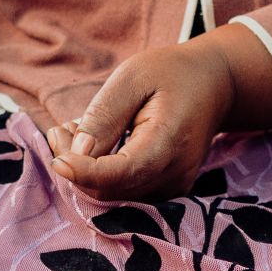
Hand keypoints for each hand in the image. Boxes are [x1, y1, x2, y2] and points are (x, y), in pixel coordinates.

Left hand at [46, 39, 240, 199]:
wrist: (214, 84)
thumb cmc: (172, 74)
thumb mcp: (133, 77)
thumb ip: (105, 115)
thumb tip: (78, 152)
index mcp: (169, 142)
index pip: (122, 173)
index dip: (85, 173)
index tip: (57, 160)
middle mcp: (174, 174)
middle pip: (111, 190)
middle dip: (77, 166)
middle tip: (62, 129)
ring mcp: (173, 187)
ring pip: (113, 196)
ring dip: (84, 171)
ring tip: (77, 130)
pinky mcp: (166, 191)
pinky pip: (124, 193)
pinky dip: (100, 175)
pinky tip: (95, 145)